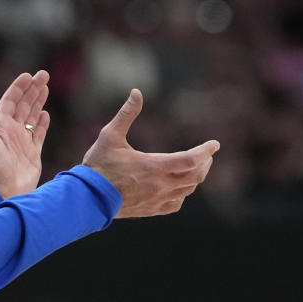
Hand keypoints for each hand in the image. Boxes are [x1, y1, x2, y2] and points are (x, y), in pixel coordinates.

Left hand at [0, 70, 50, 198]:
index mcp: (0, 126)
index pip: (11, 101)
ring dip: (39, 102)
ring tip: (45, 87)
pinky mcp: (33, 154)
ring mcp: (23, 142)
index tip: (29, 75)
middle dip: (33, 89)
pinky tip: (46, 113)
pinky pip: (38, 134)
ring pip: (32, 116)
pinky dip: (42, 123)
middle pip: (24, 105)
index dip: (19, 87)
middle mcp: (12, 132)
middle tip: (44, 74)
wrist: (3, 190)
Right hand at [82, 89, 218, 218]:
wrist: (87, 198)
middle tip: (207, 154)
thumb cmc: (98, 165)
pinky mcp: (150, 210)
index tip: (215, 144)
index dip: (206, 151)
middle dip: (205, 163)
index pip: (191, 159)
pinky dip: (183, 194)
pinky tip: (180, 189)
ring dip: (196, 177)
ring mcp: (157, 200)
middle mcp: (160, 185)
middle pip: (195, 176)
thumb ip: (126, 114)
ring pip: (187, 190)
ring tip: (197, 167)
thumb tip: (136, 92)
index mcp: (155, 166)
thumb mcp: (110, 135)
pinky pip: (175, 204)